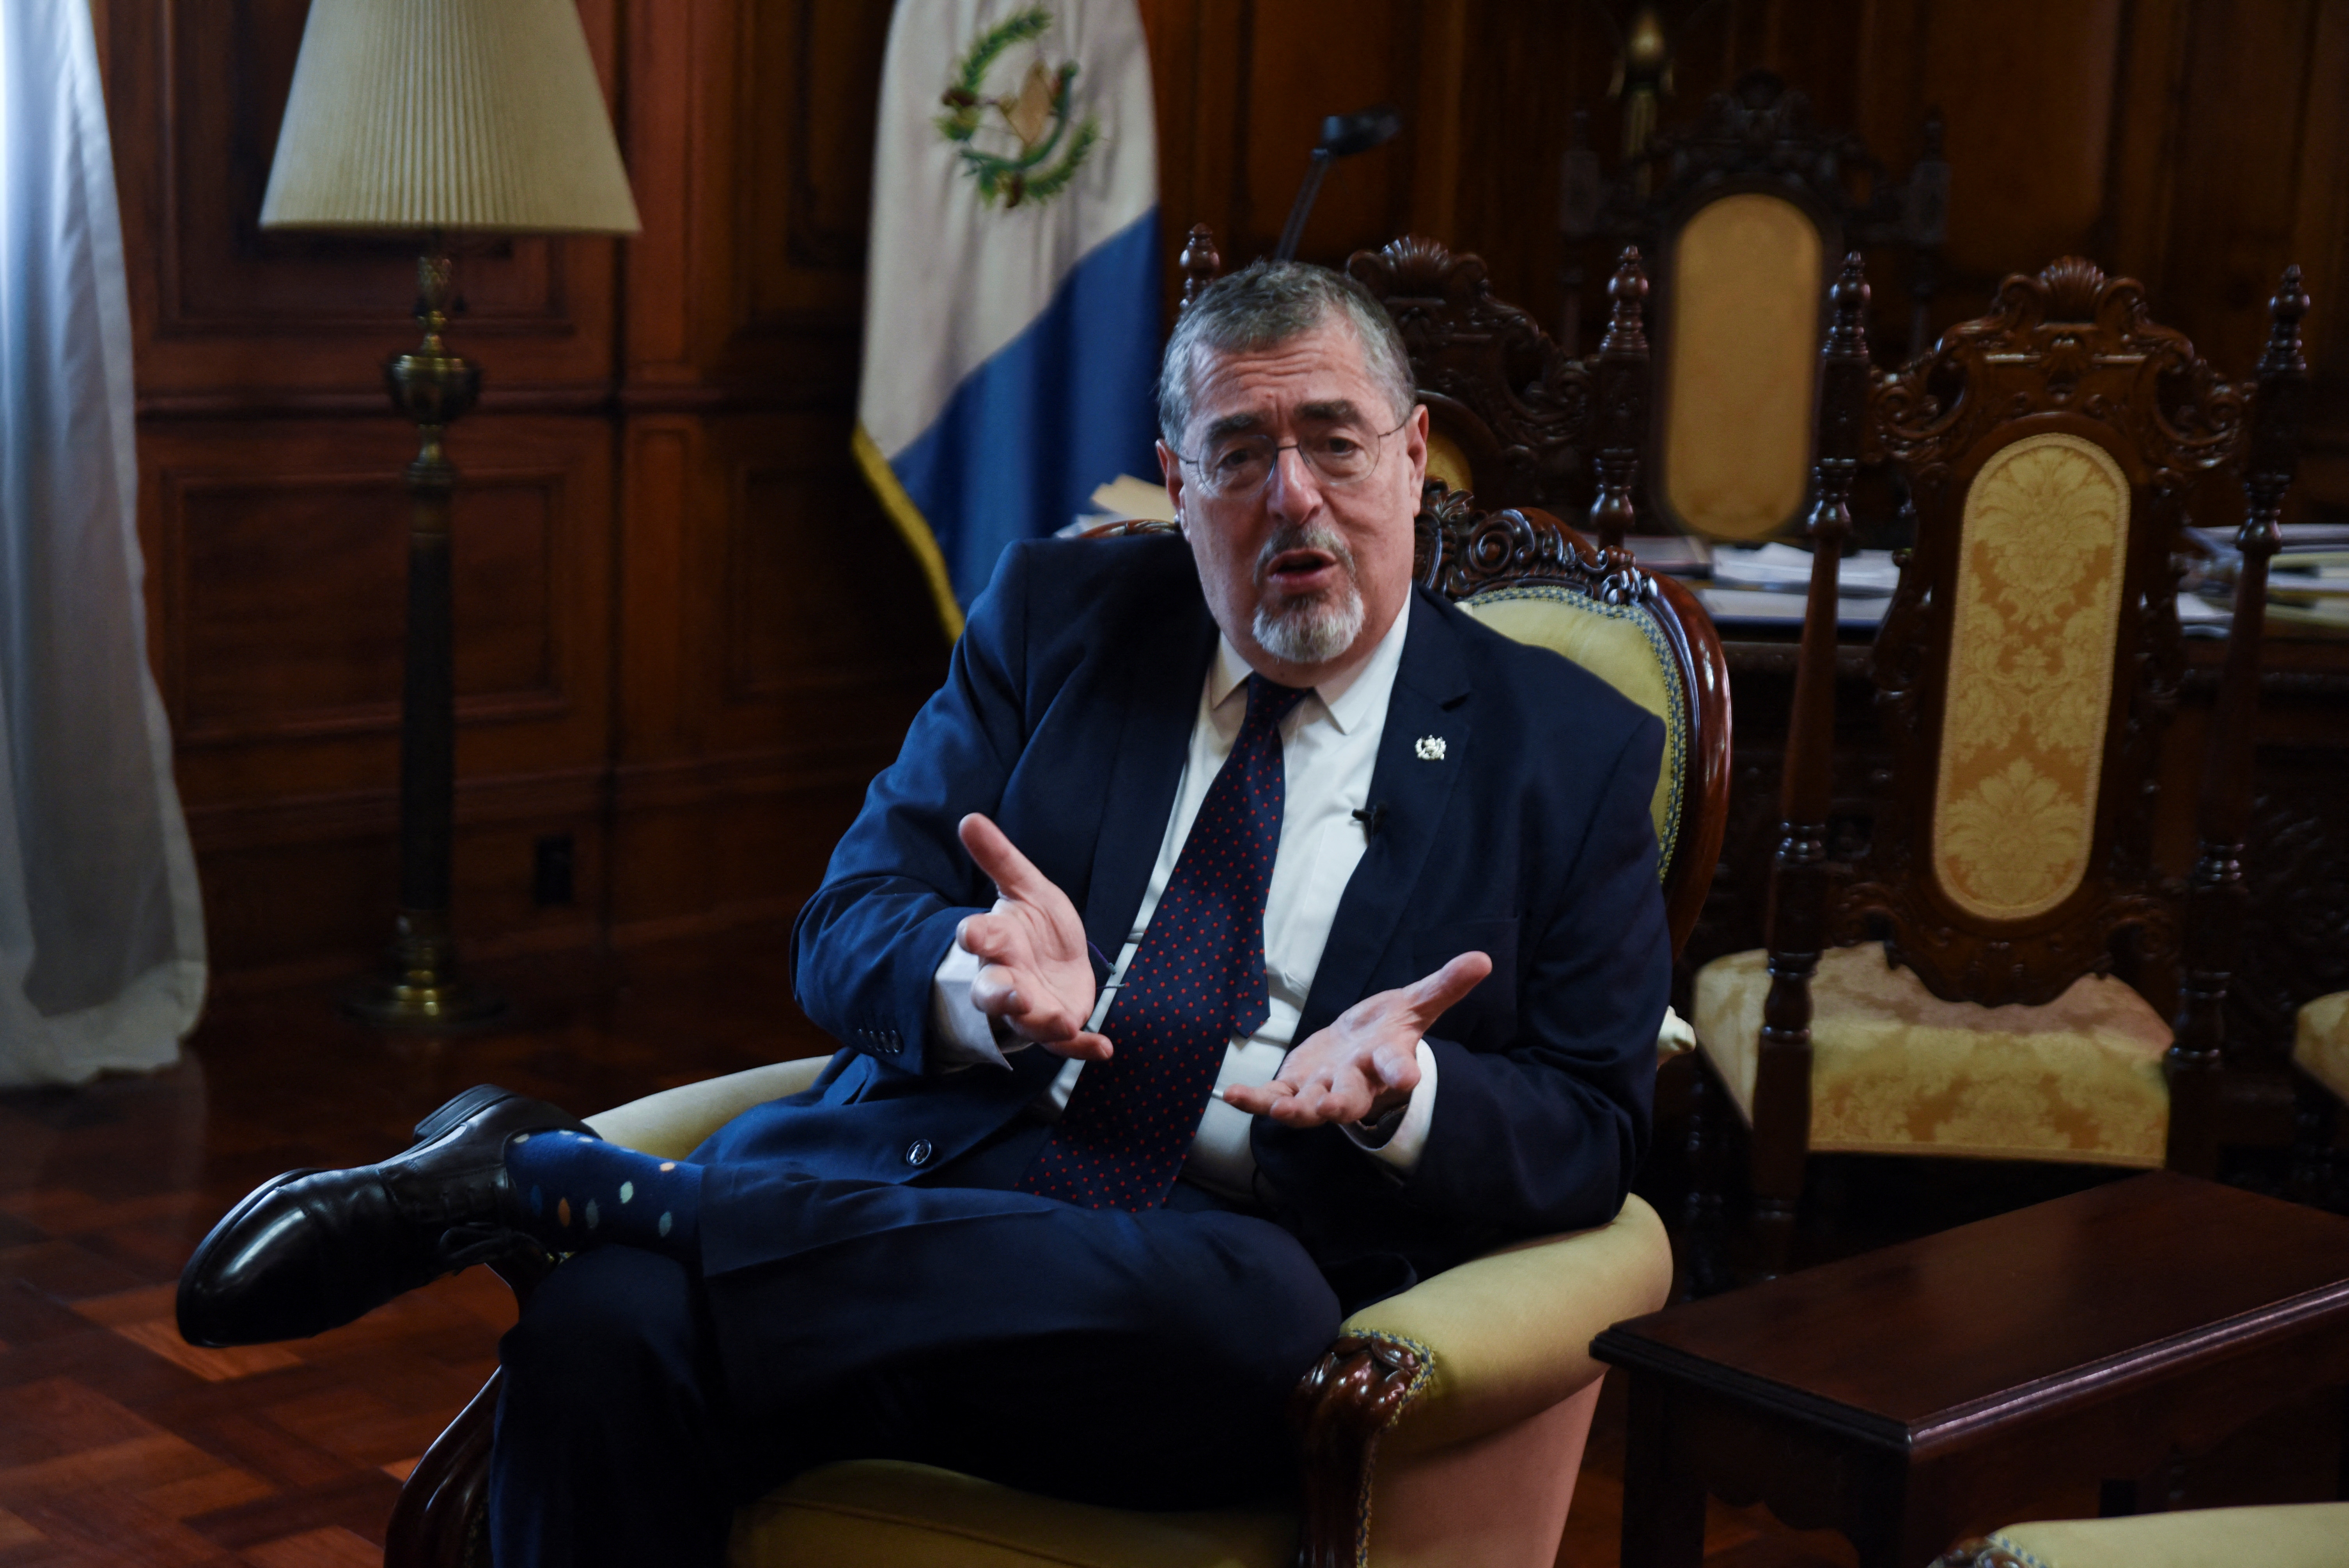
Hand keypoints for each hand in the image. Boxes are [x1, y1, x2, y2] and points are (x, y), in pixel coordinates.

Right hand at [955, 814, 1112, 1061]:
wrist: (1055, 962)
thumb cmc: (1034, 926)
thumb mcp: (1026, 887)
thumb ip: (999, 858)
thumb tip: (970, 818)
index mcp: (999, 941)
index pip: (980, 938)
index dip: (976, 936)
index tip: (972, 933)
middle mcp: (1009, 979)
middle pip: (993, 992)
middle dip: (1000, 994)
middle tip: (1010, 993)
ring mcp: (1032, 1007)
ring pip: (1028, 1022)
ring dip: (1041, 1022)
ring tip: (1061, 1022)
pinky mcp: (1059, 1025)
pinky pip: (1067, 1043)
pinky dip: (1083, 1047)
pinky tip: (1104, 1048)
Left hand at [1219, 951, 1490, 1127]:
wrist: (1358, 1047)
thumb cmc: (1387, 1029)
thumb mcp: (1415, 1003)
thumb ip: (1443, 986)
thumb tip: (1482, 959)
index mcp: (1386, 1062)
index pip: (1398, 1069)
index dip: (1402, 1074)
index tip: (1408, 1078)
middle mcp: (1355, 1083)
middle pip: (1350, 1100)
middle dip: (1340, 1105)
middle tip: (1331, 1110)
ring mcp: (1323, 1090)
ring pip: (1310, 1108)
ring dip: (1295, 1111)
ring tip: (1281, 1112)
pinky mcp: (1295, 1088)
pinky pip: (1273, 1099)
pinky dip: (1254, 1100)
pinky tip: (1231, 1095)